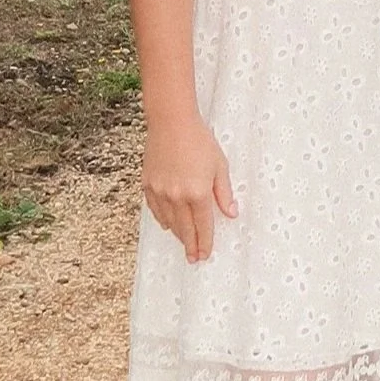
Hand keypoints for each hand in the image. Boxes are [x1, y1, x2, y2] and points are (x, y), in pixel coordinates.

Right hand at [142, 116, 235, 263]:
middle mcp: (177, 196)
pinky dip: (162, 219)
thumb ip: (224, 192)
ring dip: (177, 234)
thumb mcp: (219, 166)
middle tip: (194, 258)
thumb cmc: (199, 141)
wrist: (171, 122)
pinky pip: (155, 209)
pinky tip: (168, 224)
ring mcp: (160, 191)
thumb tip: (231, 213)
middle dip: (191, 245)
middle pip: (185, 228)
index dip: (205, 242)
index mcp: (198, 193)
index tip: (205, 254)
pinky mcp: (148, 184)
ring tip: (184, 243)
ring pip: (169, 221)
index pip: (203, 226)